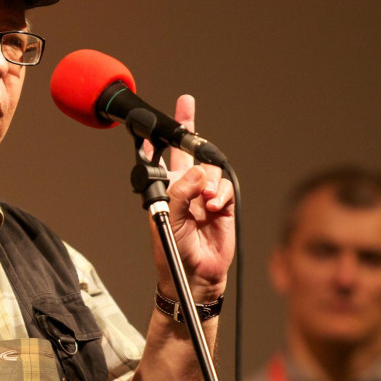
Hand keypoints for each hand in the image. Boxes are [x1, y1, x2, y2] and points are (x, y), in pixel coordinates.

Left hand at [142, 95, 234, 301]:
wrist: (195, 276)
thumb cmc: (172, 252)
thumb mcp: (168, 219)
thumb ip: (180, 192)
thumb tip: (199, 171)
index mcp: (166, 190)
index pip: (161, 158)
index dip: (159, 137)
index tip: (155, 118)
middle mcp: (185, 189)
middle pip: (189, 152)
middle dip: (188, 128)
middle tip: (186, 104)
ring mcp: (204, 196)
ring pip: (210, 171)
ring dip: (207, 182)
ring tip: (204, 202)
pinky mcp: (223, 206)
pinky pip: (225, 187)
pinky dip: (220, 194)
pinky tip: (213, 206)